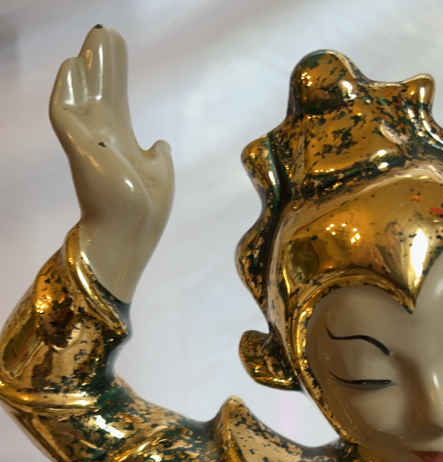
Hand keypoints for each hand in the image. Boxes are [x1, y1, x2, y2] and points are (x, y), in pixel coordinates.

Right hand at [50, 25, 173, 300]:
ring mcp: (87, 141)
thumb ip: (159, 157)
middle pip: (100, 90)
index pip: (116, 99)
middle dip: (102, 61)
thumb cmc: (144, 214)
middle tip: (104, 31)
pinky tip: (71, 67)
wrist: (131, 233)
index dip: (115, 72)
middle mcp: (101, 139)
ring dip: (87, 67)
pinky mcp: (77, 146)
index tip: (116, 46)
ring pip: (82, 95)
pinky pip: (64, 111)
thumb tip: (160, 144)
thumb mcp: (162, 177)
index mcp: (121, 144)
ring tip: (93, 37)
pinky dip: (66, 88)